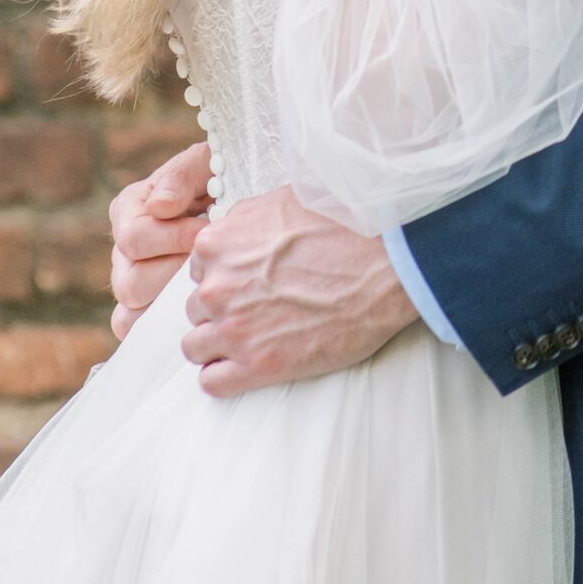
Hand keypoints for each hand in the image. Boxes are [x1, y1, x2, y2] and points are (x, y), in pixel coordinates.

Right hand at [109, 140, 211, 340]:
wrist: (233, 200)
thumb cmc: (217, 178)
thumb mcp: (203, 164)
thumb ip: (180, 178)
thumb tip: (160, 208)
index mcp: (129, 210)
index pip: (134, 238)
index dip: (173, 238)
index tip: (207, 229)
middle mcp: (122, 250)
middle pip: (130, 282)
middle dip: (174, 274)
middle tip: (208, 263)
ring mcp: (130, 282)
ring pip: (130, 313)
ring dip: (170, 303)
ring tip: (203, 286)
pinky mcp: (144, 307)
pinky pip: (136, 331)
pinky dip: (160, 329)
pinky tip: (194, 314)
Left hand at [179, 187, 418, 396]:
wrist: (387, 264)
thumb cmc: (345, 228)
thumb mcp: (284, 201)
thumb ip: (246, 220)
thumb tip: (235, 229)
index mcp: (218, 243)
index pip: (197, 270)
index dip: (223, 277)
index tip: (247, 283)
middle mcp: (216, 285)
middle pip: (196, 308)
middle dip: (222, 310)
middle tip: (258, 310)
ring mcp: (234, 328)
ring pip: (196, 347)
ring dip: (219, 345)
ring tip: (254, 339)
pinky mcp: (257, 365)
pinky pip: (212, 382)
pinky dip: (225, 377)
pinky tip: (250, 366)